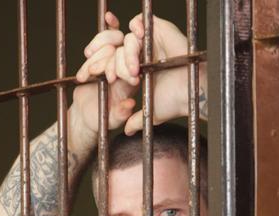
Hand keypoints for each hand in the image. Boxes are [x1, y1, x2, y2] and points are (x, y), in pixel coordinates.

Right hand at [68, 12, 136, 153]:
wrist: (85, 114)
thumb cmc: (100, 120)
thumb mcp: (111, 120)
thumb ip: (120, 114)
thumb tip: (129, 106)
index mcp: (131, 82)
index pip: (132, 66)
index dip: (126, 64)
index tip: (113, 72)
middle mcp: (125, 68)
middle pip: (124, 50)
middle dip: (107, 59)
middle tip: (94, 73)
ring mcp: (113, 59)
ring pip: (112, 43)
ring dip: (99, 50)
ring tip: (88, 71)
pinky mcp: (102, 54)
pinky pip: (105, 39)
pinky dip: (103, 34)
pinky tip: (103, 26)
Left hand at [83, 13, 205, 135]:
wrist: (191, 92)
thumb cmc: (175, 103)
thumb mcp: (150, 113)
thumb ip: (137, 119)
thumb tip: (127, 131)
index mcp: (139, 68)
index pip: (114, 59)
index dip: (100, 62)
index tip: (87, 69)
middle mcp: (144, 54)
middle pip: (116, 48)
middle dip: (107, 58)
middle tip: (102, 69)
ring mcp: (152, 41)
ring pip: (126, 38)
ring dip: (123, 52)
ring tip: (129, 67)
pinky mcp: (161, 30)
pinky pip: (140, 21)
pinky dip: (134, 27)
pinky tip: (134, 41)